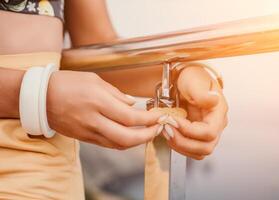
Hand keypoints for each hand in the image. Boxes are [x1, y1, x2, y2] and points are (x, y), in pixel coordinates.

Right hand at [47, 71, 161, 149]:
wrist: (41, 98)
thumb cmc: (67, 83)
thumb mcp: (94, 81)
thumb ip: (117, 94)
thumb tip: (133, 104)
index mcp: (98, 102)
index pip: (131, 118)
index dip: (150, 120)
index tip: (161, 116)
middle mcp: (94, 120)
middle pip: (128, 138)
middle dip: (148, 136)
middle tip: (159, 129)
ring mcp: (88, 132)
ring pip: (119, 145)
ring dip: (138, 141)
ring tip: (148, 132)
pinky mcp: (84, 138)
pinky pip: (108, 144)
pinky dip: (123, 142)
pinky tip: (131, 134)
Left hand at [161, 65, 227, 159]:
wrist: (184, 78)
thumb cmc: (191, 77)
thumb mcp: (194, 80)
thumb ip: (202, 93)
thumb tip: (213, 101)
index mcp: (218, 112)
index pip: (209, 132)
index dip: (189, 131)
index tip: (172, 121)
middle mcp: (215, 124)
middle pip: (205, 147)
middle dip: (183, 142)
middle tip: (166, 129)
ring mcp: (206, 132)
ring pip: (198, 152)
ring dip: (179, 145)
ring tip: (166, 131)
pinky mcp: (196, 135)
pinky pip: (191, 150)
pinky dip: (178, 146)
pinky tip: (169, 134)